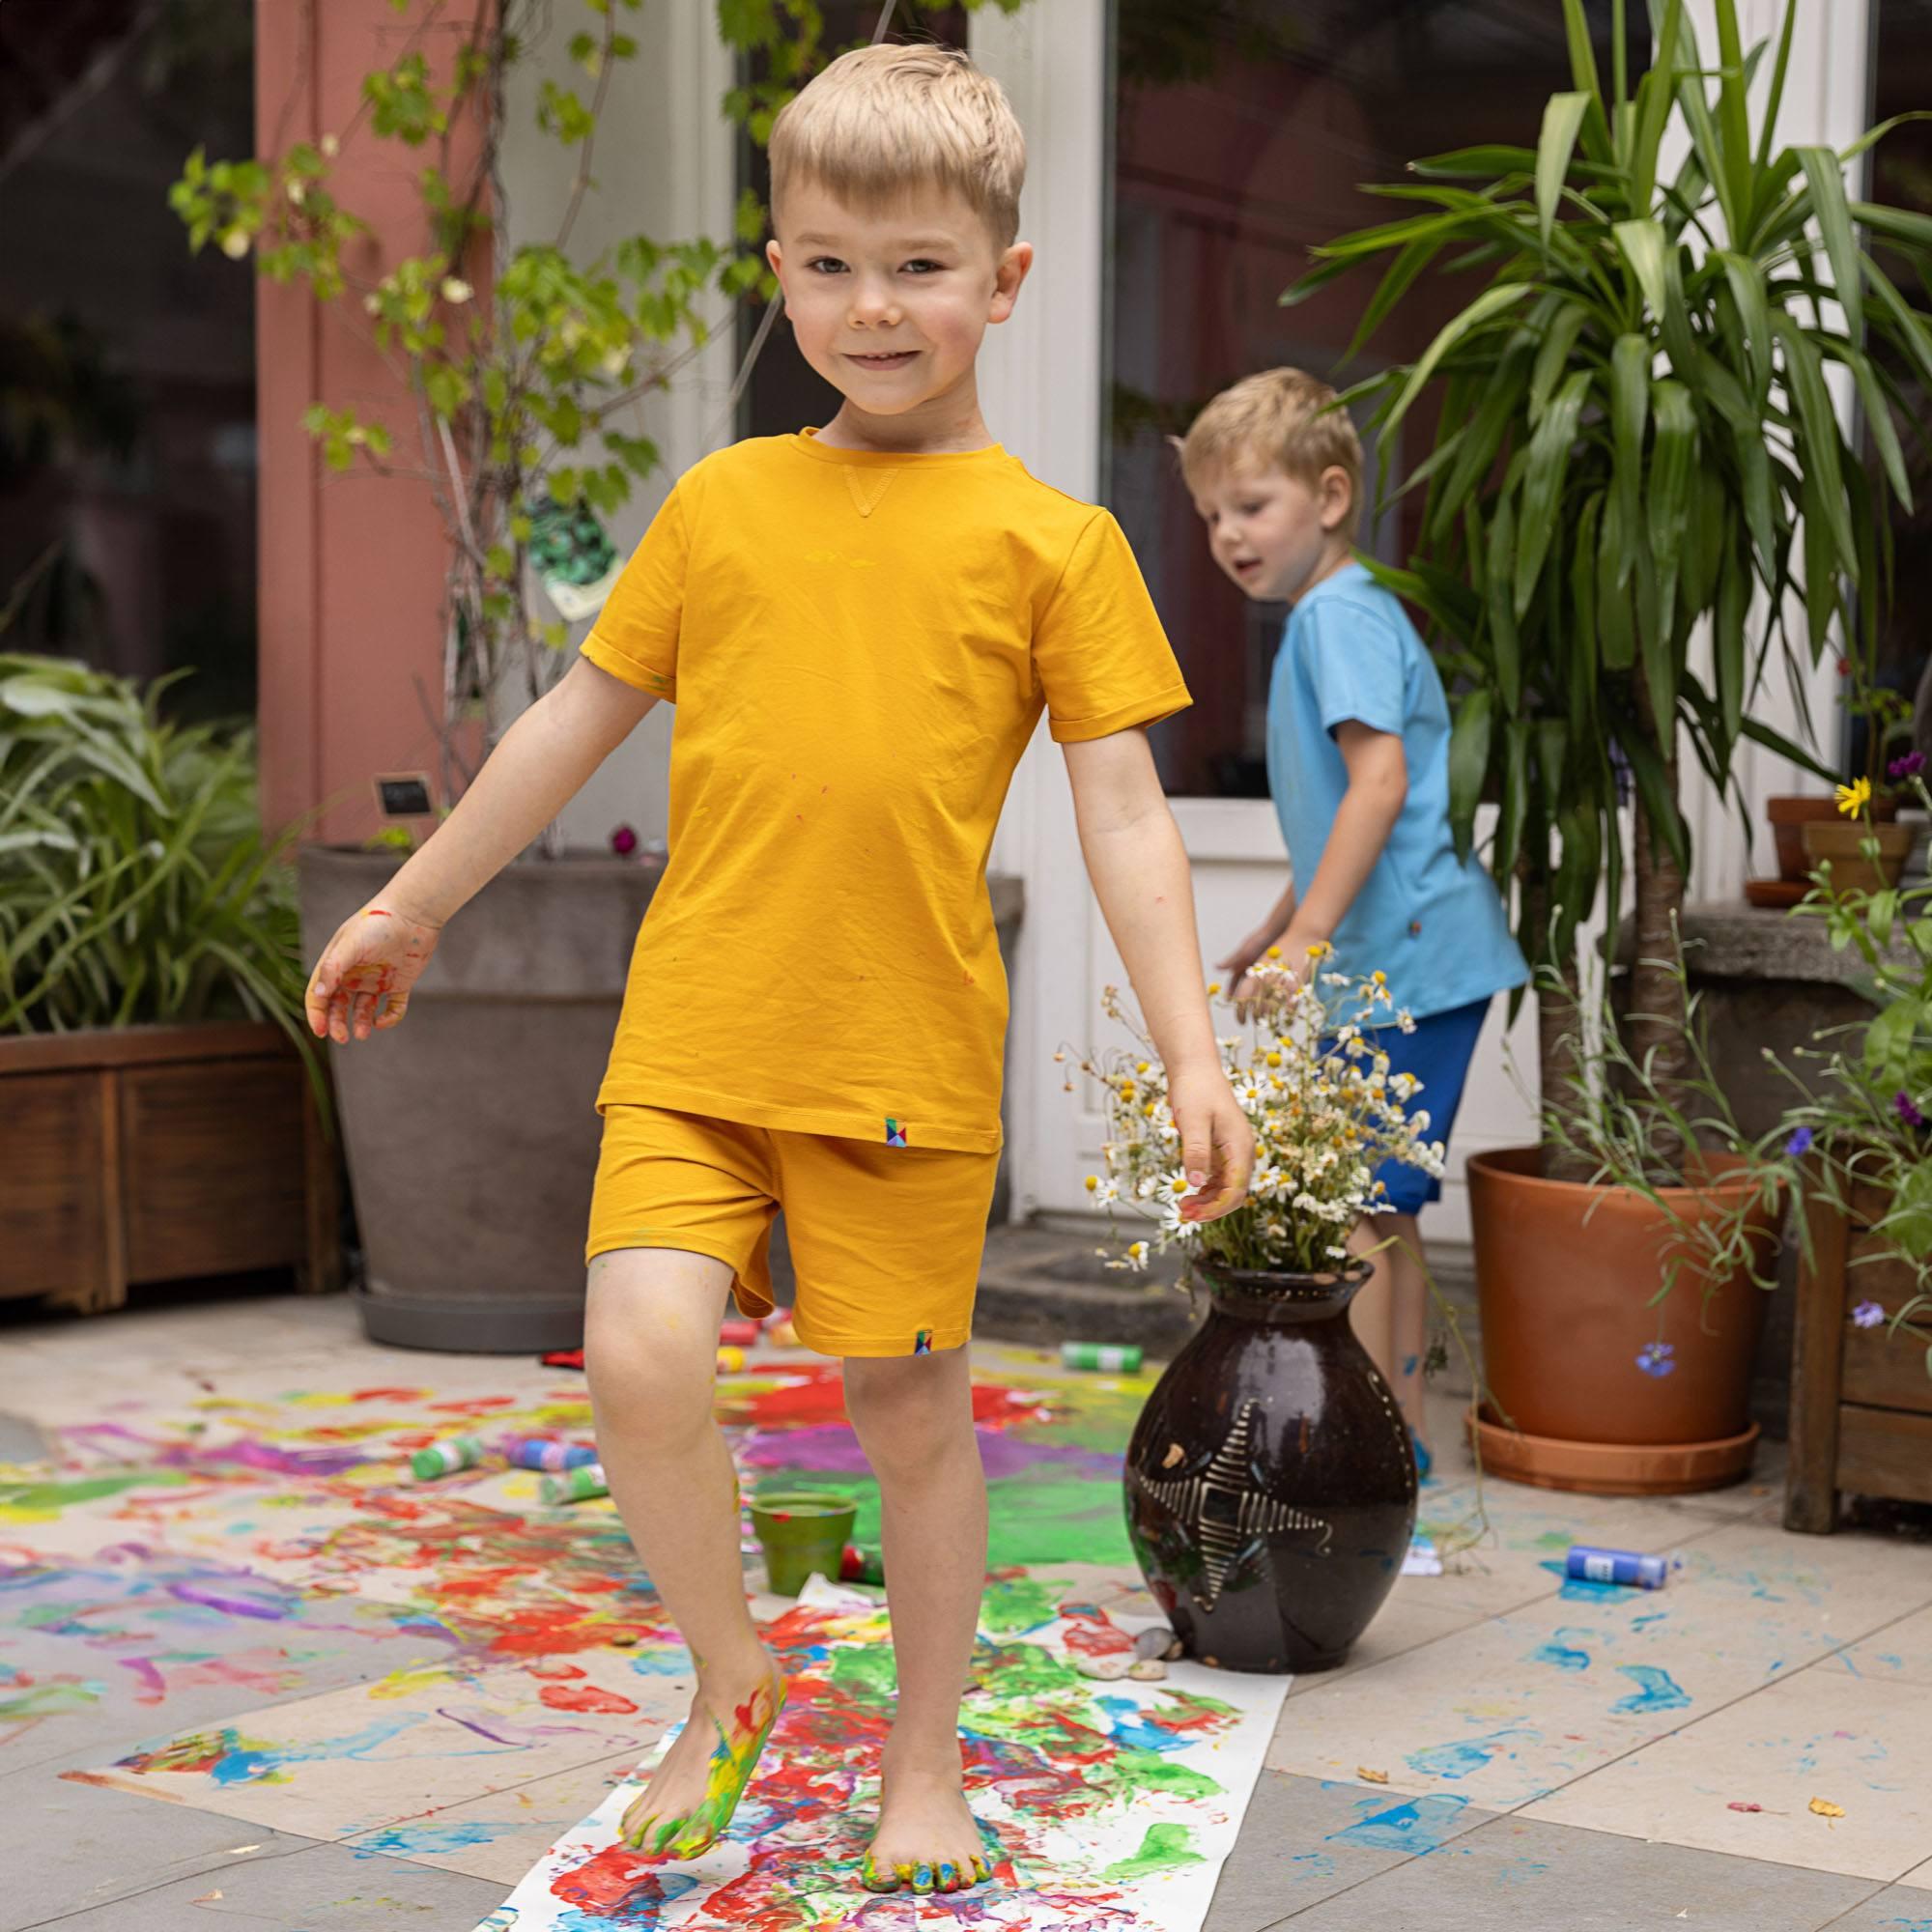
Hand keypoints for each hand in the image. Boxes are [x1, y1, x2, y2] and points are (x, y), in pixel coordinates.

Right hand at [305, 900, 442, 1042]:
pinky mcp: (399, 983)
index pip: (319, 996)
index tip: (321, 1032)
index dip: (316, 1015)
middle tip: (342, 1038)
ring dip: (361, 1023)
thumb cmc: (377, 925)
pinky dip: (389, 1018)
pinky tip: (383, 1021)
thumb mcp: (350, 945)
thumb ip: (332, 969)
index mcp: (336, 966)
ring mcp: (376, 980)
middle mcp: (354, 975)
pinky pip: (393, 1008)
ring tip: (363, 1033)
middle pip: (339, 1007)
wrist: (413, 915)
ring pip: (364, 1010)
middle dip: (337, 1024)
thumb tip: (317, 996)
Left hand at [1167, 1065, 1253, 1224]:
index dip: (1215, 1209)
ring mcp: (1234, 1150)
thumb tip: (1196, 1182)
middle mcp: (1242, 1151)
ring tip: (1183, 1207)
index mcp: (1240, 1146)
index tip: (1192, 1216)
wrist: (1195, 1067)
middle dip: (1211, 1208)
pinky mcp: (1223, 1147)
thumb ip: (1195, 1151)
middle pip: (1233, 1192)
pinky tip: (1191, 1192)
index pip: (1234, 1190)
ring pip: (1226, 1187)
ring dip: (1208, 1201)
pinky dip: (1206, 1188)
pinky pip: (1220, 1176)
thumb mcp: (1192, 1121)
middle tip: (1183, 1214)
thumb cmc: (1194, 1090)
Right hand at [1216, 925, 1289, 1025]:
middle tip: (1246, 1014)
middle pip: (1246, 990)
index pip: (1235, 985)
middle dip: (1246, 1002)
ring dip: (1261, 1000)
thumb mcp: (1246, 951)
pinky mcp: (1276, 972)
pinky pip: (1273, 987)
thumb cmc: (1260, 939)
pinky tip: (1278, 1003)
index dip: (1233, 996)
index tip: (1232, 1005)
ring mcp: (1264, 972)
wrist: (1280, 930)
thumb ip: (1232, 960)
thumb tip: (1216, 967)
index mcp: (1242, 967)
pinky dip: (1274, 995)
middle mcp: (1252, 971)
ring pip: (1260, 990)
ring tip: (1263, 1012)